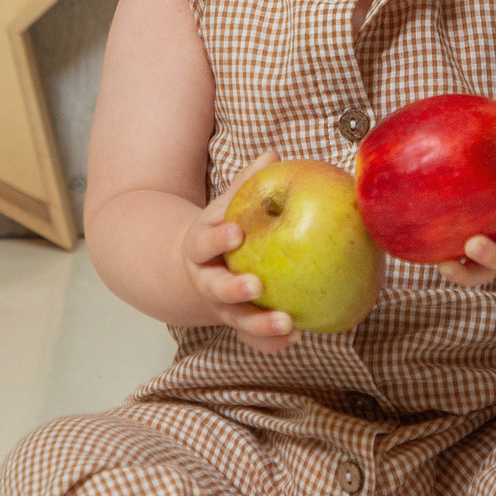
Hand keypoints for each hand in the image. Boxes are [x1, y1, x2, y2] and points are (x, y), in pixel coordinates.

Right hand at [186, 152, 296, 352]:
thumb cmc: (224, 227)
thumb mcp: (228, 205)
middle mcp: (206, 280)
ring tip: (287, 323)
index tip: (237, 232)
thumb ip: (248, 183)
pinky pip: (253, 339)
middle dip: (234, 289)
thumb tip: (273, 154)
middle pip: (215, 288)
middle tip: (257, 285)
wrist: (198, 266)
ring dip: (259, 325)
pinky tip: (298, 335)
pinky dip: (272, 341)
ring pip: (236, 320)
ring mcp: (221, 307)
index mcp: (199, 248)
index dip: (217, 239)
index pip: (203, 242)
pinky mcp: (237, 325)